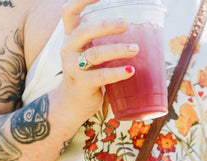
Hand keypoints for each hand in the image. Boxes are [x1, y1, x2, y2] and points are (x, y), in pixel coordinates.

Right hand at [58, 0, 136, 123]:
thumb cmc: (88, 75)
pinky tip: (131, 71)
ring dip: (118, 50)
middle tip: (127, 24)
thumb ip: (102, 44)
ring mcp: (72, 66)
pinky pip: (101, 76)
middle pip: (84, 31)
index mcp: (71, 38)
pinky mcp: (81, 83)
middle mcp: (68, 48)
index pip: (69, 13)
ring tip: (135, 49)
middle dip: (106, 26)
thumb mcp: (90, 55)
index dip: (82, 1)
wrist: (72, 104)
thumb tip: (138, 34)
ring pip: (95, 54)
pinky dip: (118, 72)